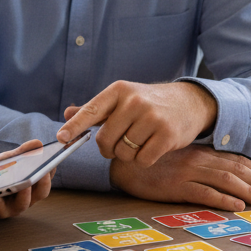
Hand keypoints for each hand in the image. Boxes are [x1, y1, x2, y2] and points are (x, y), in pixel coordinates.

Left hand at [0, 139, 53, 218]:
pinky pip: (0, 207)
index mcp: (34, 185)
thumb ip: (22, 152)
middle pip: (41, 193)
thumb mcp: (9, 160)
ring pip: (24, 204)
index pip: (47, 178)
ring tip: (23, 184)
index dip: (51, 170)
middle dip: (43, 182)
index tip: (52, 161)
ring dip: (24, 194)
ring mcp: (14, 207)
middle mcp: (28, 198)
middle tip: (42, 172)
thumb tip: (38, 143)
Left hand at [56, 81, 216, 166]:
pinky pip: (142, 160)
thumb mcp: (123, 98)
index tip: (61, 137)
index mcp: (119, 90)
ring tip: (140, 141)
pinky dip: (143, 160)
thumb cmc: (149, 103)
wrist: (189, 102)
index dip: (75, 126)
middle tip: (119, 143)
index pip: (91, 110)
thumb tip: (68, 113)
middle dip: (108, 148)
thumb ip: (96, 109)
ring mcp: (152, 118)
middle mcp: (134, 102)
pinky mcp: (167, 135)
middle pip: (105, 140)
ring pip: (123, 153)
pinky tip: (152, 147)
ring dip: (128, 154)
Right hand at [109, 145, 250, 212]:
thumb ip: (200, 163)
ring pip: (225, 180)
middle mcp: (197, 159)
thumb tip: (225, 174)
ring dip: (248, 191)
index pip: (236, 161)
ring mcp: (186, 172)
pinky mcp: (175, 186)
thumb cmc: (151, 163)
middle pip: (236, 170)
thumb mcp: (180, 159)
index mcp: (200, 153)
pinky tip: (236, 207)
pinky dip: (222, 199)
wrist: (123, 162)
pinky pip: (202, 193)